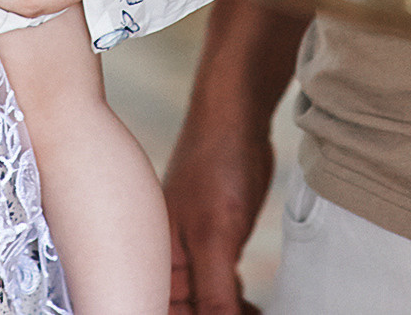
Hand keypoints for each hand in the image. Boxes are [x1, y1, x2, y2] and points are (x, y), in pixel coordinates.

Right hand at [164, 0, 306, 314]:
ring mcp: (191, 253)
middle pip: (186, 312)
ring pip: (205, 305)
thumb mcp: (216, 235)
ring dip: (229, 314)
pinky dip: (236, 303)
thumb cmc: (215, 165)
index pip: (163, 312)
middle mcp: (166, 263)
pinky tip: (254, 307)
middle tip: (248, 314)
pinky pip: (220, 289)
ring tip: (255, 313)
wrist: (233, 116)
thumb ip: (213, 292)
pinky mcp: (214, 245)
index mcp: (154, 263)